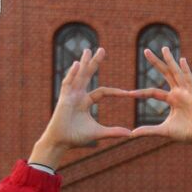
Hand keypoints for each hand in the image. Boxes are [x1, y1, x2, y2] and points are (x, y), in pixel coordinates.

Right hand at [31, 48, 133, 164]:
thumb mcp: (98, 132)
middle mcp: (77, 95)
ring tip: (88, 50)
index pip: (103, 92)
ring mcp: (69, 95)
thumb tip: (130, 134)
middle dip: (94, 63)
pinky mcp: (63, 99)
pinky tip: (78, 64)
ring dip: (84, 63)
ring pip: (78, 76)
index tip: (130, 93)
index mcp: (85, 101)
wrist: (60, 142)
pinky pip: (68, 83)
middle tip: (102, 49)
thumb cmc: (76, 137)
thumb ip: (114, 132)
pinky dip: (73, 74)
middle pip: (88, 75)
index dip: (117, 92)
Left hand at [128, 49, 191, 161]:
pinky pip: (190, 81)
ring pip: (177, 73)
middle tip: (145, 50)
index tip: (128, 93)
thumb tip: (131, 134)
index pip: (153, 92)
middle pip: (165, 74)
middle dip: (156, 62)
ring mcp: (187, 93)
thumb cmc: (185, 134)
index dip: (141, 92)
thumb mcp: (163, 131)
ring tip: (164, 48)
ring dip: (170, 60)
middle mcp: (179, 93)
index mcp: (172, 100)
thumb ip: (148, 130)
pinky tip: (182, 60)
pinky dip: (186, 71)